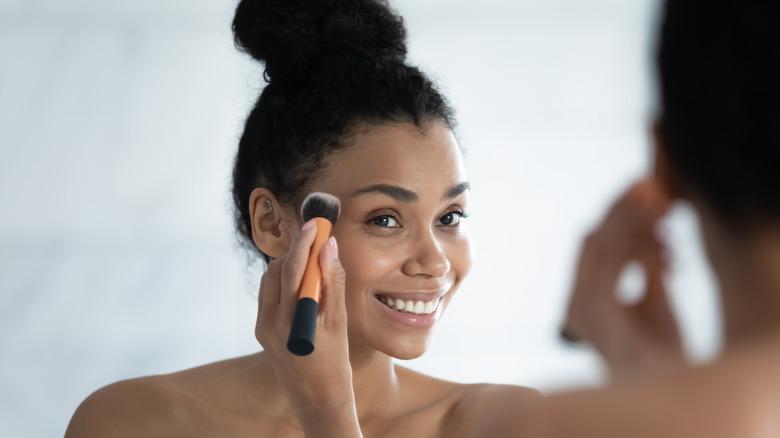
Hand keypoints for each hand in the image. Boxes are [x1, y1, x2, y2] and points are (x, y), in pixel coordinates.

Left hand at [256, 221, 360, 436]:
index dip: (304, 242)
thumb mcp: (339, 322)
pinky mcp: (262, 330)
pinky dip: (284, 281)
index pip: (293, 268)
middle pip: (277, 269)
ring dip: (290, 265)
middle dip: (297, 251)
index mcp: (290, 320)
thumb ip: (333, 282)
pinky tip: (303, 285)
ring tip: (314, 264)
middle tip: (318, 240)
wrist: (317, 399)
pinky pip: (269, 294)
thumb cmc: (334, 363)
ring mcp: (263, 326)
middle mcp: (270, 322)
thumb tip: (329, 247)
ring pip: (270, 279)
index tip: (317, 224)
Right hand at [562, 179, 686, 382]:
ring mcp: (582, 307)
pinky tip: (667, 258)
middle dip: (626, 208)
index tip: (644, 185)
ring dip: (637, 226)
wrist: (661, 384)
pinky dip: (640, 249)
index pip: (593, 238)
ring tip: (668, 227)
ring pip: (600, 242)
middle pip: (593, 234)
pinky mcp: (597, 311)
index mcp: (584, 294)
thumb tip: (648, 219)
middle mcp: (576, 299)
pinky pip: (611, 262)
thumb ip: (644, 261)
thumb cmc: (660, 347)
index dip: (617, 208)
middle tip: (655, 190)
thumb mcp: (654, 293)